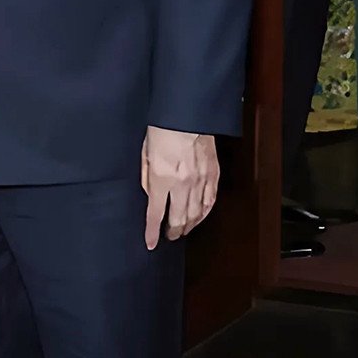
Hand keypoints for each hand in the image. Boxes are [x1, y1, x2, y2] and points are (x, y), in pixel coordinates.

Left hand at [141, 127, 219, 249]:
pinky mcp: (213, 174)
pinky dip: (205, 213)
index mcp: (162, 178)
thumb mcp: (145, 154)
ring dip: (189, 225)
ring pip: (196, 214)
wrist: (187, 115)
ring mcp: (200, 180)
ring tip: (183, 230)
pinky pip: (210, 200)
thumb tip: (150, 194)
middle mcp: (182, 184)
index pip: (155, 214)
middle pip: (178, 218)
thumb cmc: (162, 129)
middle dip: (172, 232)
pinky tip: (200, 216)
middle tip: (169, 236)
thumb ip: (146, 178)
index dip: (152, 232)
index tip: (150, 243)